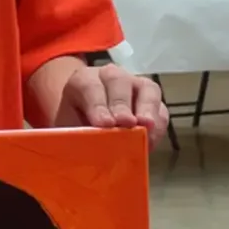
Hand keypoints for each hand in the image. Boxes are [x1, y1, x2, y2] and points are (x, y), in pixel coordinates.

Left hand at [53, 62, 168, 142]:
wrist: (88, 126)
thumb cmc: (75, 128)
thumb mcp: (67, 131)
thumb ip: (73, 136)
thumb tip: (84, 151)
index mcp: (83, 81)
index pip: (89, 86)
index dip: (97, 104)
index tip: (103, 124)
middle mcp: (110, 77)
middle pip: (118, 81)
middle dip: (121, 104)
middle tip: (125, 124)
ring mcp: (135, 86)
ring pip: (146, 89)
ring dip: (147, 109)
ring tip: (146, 127)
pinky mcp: (153, 103)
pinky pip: (161, 109)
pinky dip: (158, 125)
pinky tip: (151, 140)